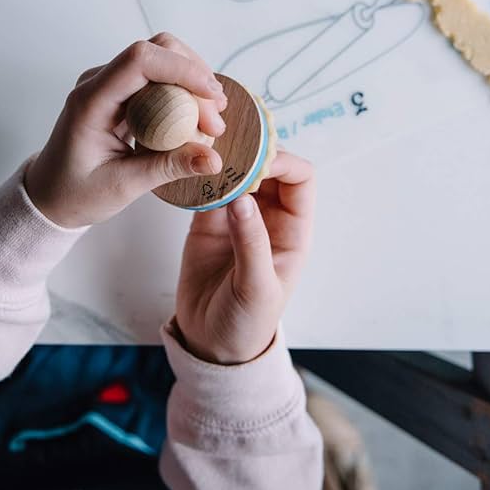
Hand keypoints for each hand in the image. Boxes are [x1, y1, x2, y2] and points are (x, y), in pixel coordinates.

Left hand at [24, 33, 225, 227]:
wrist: (49, 195)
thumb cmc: (75, 192)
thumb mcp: (123, 187)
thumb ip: (168, 168)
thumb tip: (213, 158)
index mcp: (90, 101)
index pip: (139, 60)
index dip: (182, 68)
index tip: (212, 97)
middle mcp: (98, 83)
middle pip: (156, 50)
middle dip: (194, 75)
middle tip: (216, 119)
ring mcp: (109, 84)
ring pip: (161, 58)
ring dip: (192, 82)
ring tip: (211, 120)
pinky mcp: (121, 92)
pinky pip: (158, 77)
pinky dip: (183, 91)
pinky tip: (196, 117)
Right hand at [174, 150, 314, 364]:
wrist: (210, 346)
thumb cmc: (246, 324)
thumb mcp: (256, 288)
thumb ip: (251, 243)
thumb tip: (241, 198)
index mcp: (293, 231)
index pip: (300, 180)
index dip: (283, 161)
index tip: (256, 157)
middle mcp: (268, 217)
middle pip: (268, 167)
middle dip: (252, 152)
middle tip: (227, 144)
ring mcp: (237, 217)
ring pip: (237, 172)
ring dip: (225, 159)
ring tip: (205, 146)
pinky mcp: (206, 222)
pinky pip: (206, 188)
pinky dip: (200, 175)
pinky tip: (189, 166)